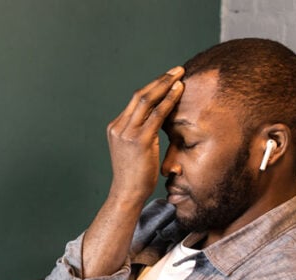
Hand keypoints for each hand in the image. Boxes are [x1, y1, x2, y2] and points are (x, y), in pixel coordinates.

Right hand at [79, 67, 184, 277]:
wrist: (127, 194)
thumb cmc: (135, 176)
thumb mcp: (135, 151)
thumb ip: (142, 134)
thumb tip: (158, 122)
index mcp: (115, 128)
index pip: (135, 102)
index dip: (153, 88)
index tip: (167, 79)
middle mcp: (118, 127)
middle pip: (139, 96)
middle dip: (160, 80)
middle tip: (176, 70)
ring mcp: (126, 133)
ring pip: (147, 100)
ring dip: (165, 85)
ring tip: (180, 75)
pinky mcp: (138, 140)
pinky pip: (156, 114)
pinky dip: (169, 100)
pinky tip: (180, 91)